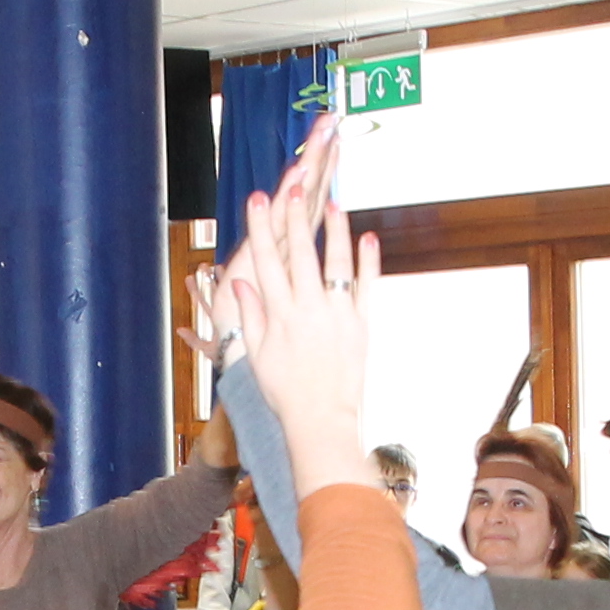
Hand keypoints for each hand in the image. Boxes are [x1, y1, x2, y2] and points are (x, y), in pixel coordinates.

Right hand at [220, 134, 375, 492]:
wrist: (320, 420)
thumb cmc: (284, 392)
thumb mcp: (256, 355)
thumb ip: (250, 316)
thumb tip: (240, 283)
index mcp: (279, 315)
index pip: (265, 262)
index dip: (260, 228)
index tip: (255, 200)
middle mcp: (308, 309)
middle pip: (300, 254)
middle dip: (294, 218)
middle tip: (292, 188)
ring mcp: (338, 315)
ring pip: (336, 263)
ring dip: (335, 231)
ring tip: (333, 202)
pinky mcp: (362, 325)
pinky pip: (367, 287)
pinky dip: (369, 261)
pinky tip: (368, 237)